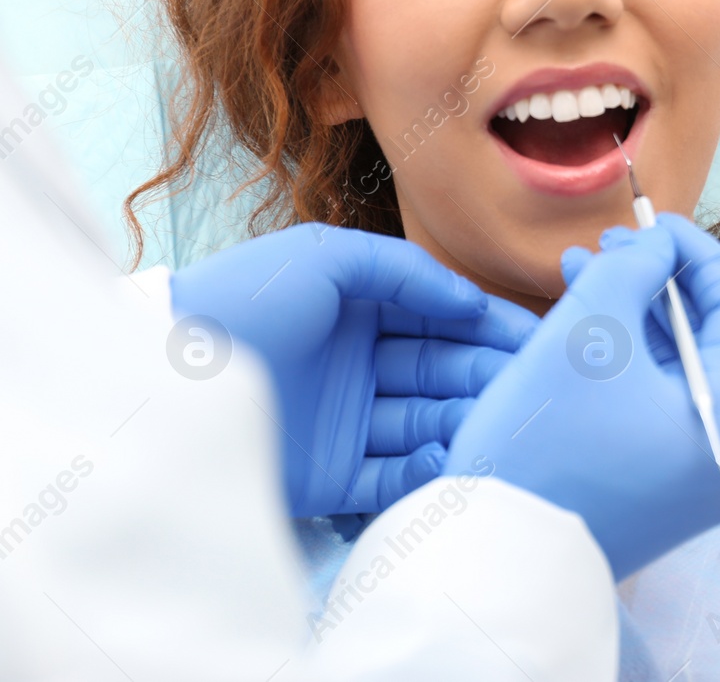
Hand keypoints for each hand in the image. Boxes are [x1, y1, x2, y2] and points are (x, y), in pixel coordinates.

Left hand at [168, 224, 534, 516]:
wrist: (163, 382)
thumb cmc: (242, 302)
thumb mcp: (325, 257)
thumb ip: (408, 272)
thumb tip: (473, 302)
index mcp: (358, 309)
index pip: (442, 318)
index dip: (492, 328)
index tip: (541, 342)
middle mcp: (358, 364)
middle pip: (443, 371)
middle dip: (491, 377)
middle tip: (535, 388)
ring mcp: (346, 422)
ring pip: (428, 423)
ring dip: (468, 422)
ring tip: (502, 424)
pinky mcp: (329, 478)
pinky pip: (393, 478)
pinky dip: (427, 470)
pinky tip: (452, 455)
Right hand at [443, 213, 719, 579]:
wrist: (486, 562)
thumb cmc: (536, 445)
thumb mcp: (583, 334)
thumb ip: (632, 271)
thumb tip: (661, 249)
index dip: (700, 257)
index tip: (654, 224)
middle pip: (710, 344)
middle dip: (660, 283)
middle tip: (611, 245)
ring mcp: (689, 483)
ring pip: (675, 374)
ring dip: (635, 317)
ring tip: (581, 269)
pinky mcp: (653, 494)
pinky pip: (652, 410)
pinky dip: (624, 364)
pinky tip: (580, 322)